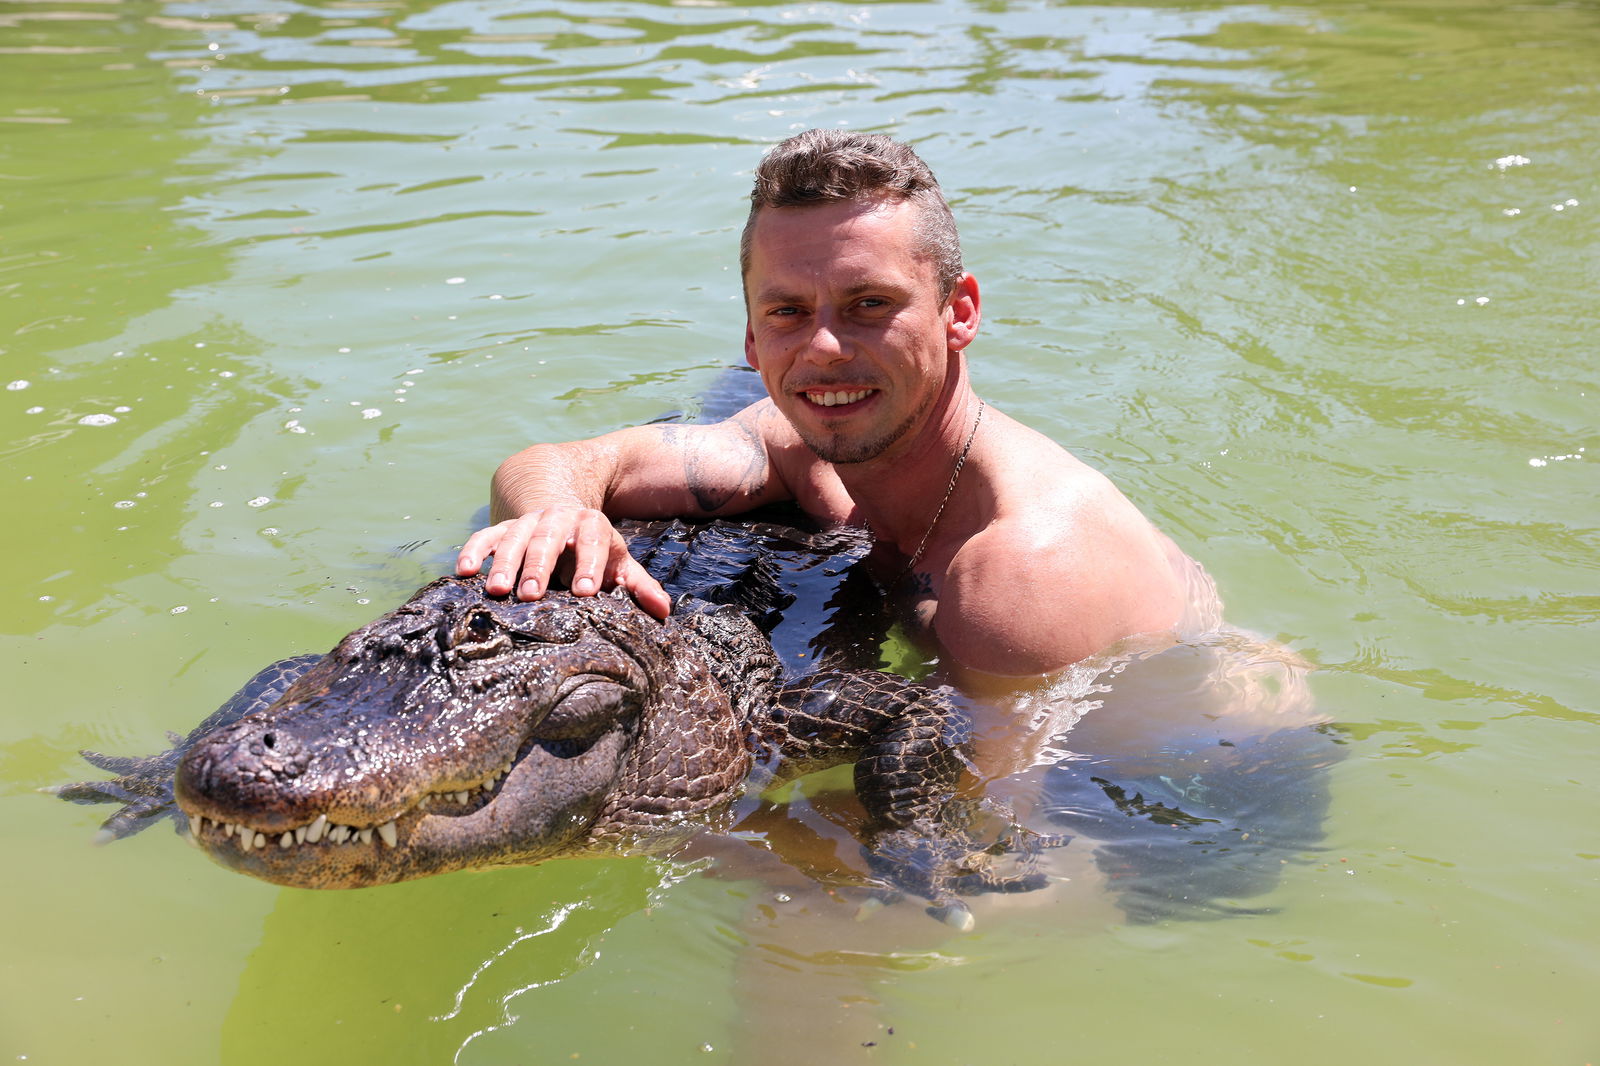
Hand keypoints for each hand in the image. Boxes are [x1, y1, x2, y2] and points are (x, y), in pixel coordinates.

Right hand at [455, 507, 671, 618]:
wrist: (564, 509)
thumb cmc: (594, 549)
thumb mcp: (618, 562)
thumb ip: (638, 585)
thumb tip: (664, 611)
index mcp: (592, 524)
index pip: (593, 538)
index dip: (589, 562)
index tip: (586, 591)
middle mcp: (558, 519)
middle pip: (549, 538)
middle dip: (540, 565)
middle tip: (533, 595)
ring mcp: (528, 522)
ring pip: (514, 537)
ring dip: (504, 563)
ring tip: (498, 591)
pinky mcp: (503, 527)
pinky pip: (485, 536)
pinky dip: (473, 551)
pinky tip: (463, 571)